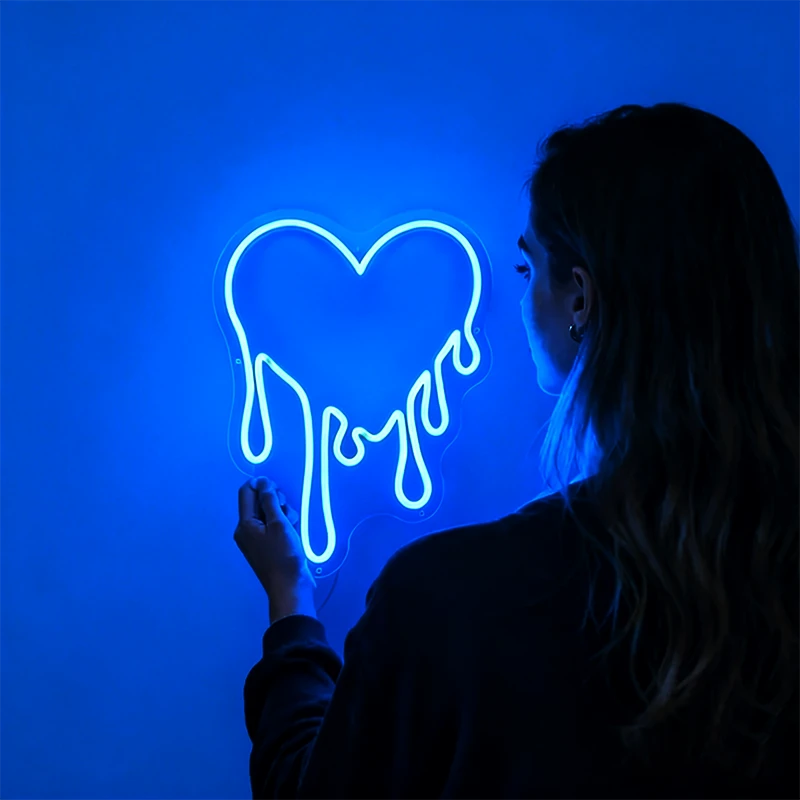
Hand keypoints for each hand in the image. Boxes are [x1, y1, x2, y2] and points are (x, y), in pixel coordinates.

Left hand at [234, 477, 316, 623]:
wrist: (291, 587)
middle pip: (259, 501)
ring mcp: (258, 538)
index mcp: (244, 524)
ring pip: (271, 512)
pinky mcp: (269, 544)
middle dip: (276, 501)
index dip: (261, 484)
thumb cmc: (284, 555)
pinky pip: (275, 525)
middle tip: (286, 511)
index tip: (277, 489)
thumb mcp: (279, 524)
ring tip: (292, 526)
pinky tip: (294, 533)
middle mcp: (247, 529)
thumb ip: (270, 500)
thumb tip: (262, 481)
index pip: (246, 492)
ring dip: (284, 513)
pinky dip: (285, 525)